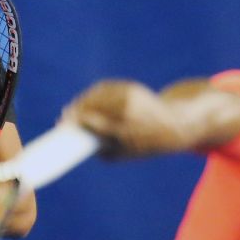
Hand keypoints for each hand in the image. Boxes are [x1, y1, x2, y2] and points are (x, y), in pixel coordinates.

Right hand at [62, 80, 188, 156]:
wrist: (174, 125)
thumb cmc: (145, 143)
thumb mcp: (126, 153)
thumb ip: (103, 151)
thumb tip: (81, 137)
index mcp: (126, 129)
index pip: (96, 121)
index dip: (78, 120)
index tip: (64, 123)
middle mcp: (127, 110)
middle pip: (95, 105)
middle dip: (78, 109)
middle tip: (65, 116)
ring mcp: (129, 95)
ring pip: (99, 94)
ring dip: (84, 100)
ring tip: (74, 109)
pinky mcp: (130, 87)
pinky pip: (107, 88)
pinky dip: (94, 94)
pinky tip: (86, 100)